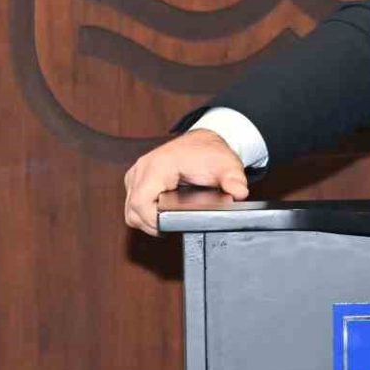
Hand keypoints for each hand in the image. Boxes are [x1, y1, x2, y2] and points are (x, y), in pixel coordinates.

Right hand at [123, 129, 248, 236]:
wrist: (205, 140)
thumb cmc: (212, 153)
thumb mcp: (227, 167)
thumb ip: (233, 181)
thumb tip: (239, 192)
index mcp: (159, 165)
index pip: (141, 202)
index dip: (152, 221)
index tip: (168, 229)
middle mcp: (143, 167)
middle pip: (132, 210)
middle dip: (151, 224)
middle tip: (172, 228)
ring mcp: (137, 172)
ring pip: (130, 208)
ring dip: (147, 219)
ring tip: (168, 220)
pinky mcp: (136, 177)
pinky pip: (132, 202)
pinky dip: (145, 211)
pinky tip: (162, 212)